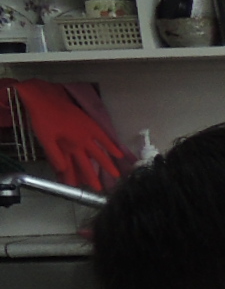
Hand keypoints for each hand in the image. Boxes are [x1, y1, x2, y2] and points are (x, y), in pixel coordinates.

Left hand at [5, 78, 134, 191]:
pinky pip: (103, 138)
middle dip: (93, 176)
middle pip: (88, 163)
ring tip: (114, 175)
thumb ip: (55, 154)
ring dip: (105, 165)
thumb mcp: (44, 138)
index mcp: (69, 146)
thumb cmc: (42, 118)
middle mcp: (80, 142)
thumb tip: (63, 169)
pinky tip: (118, 154)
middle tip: (100, 189)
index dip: (78, 177)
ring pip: (97, 153)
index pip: (74, 166)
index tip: (83, 189)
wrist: (45, 99)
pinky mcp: (90, 125)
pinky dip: (111, 146)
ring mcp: (87, 134)